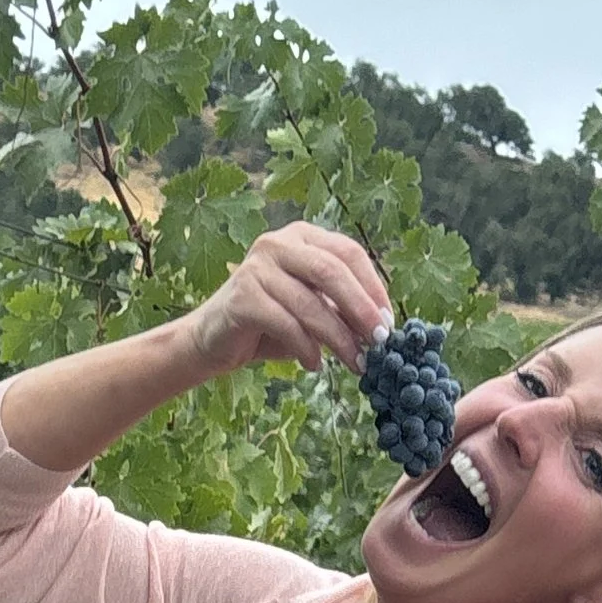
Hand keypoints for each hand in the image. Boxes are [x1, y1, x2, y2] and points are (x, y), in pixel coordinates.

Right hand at [176, 224, 391, 382]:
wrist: (213, 341)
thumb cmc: (268, 324)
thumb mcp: (311, 309)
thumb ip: (340, 307)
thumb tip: (381, 325)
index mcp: (301, 237)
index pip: (348, 252)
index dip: (373, 287)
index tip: (388, 321)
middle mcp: (278, 243)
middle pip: (332, 272)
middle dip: (361, 310)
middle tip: (379, 341)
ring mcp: (256, 267)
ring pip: (310, 303)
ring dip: (339, 339)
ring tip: (354, 363)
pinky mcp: (242, 297)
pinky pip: (286, 324)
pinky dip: (306, 348)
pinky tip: (314, 364)